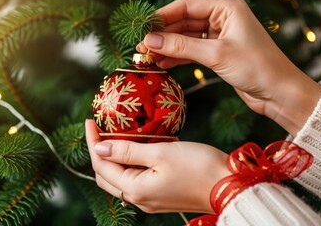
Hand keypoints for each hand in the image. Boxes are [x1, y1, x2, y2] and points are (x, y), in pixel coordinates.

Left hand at [85, 119, 229, 213]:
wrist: (231, 186)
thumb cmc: (198, 166)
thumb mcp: (160, 152)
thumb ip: (127, 151)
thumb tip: (99, 148)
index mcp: (135, 189)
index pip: (101, 165)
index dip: (93, 142)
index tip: (90, 121)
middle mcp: (140, 199)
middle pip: (107, 176)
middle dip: (99, 152)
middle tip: (100, 129)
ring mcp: (151, 199)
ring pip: (121, 178)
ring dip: (115, 158)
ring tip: (117, 135)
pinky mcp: (162, 196)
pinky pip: (137, 180)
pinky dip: (131, 164)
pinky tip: (139, 147)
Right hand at [138, 0, 320, 135]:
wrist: (279, 93)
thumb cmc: (256, 67)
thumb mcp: (216, 54)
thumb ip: (182, 46)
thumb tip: (150, 40)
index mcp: (227, 9)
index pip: (187, 5)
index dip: (163, 16)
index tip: (143, 27)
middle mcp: (223, 19)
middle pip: (184, 22)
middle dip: (163, 34)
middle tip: (141, 46)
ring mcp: (220, 37)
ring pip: (186, 38)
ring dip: (168, 47)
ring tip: (147, 57)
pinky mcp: (219, 54)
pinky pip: (192, 52)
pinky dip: (178, 57)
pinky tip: (162, 63)